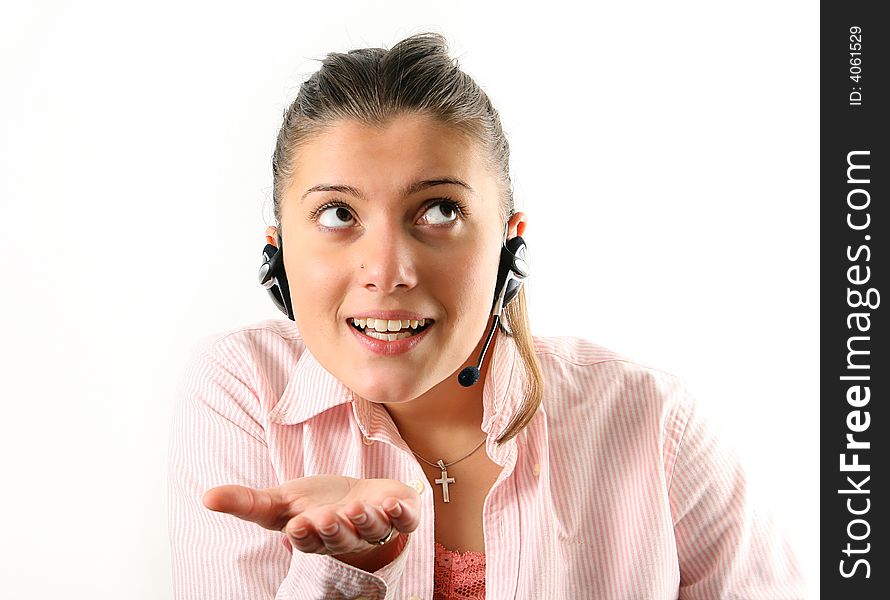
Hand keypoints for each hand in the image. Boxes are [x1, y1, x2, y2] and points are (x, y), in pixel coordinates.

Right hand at [202, 475, 419, 556]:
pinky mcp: (401, 517)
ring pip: (371, 531)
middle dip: (333, 529)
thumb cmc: (318, 502)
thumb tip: (205, 497)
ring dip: (365, 520)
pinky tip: (391, 503)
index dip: (304, 535)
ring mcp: (376, 529)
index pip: (308, 540)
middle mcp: (346, 538)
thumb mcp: (280, 501)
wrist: (362, 496)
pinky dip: (400, 514)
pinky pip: (404, 522)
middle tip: (326, 517)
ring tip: (357, 508)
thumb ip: (246, 502)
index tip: (297, 524)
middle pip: (340, 540)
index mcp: (315, 537)